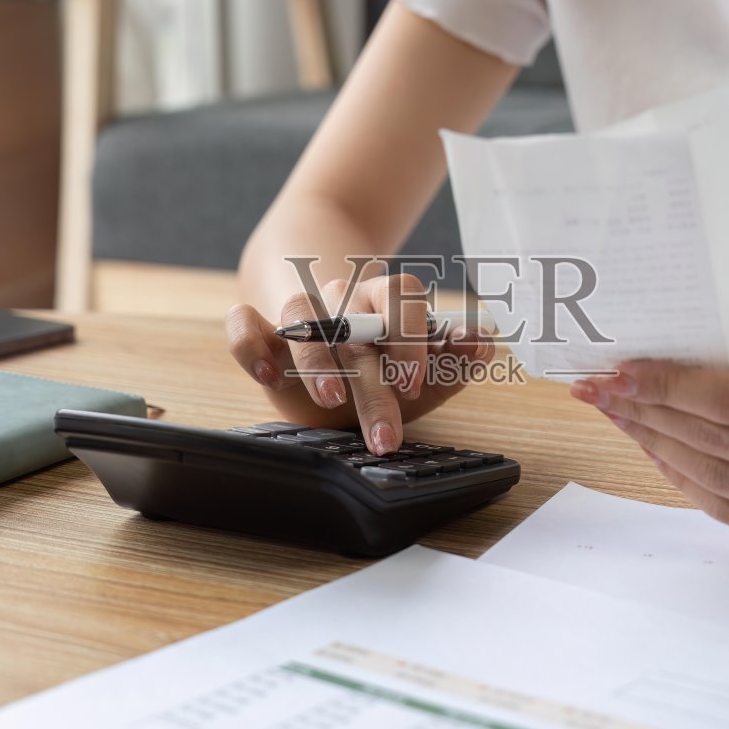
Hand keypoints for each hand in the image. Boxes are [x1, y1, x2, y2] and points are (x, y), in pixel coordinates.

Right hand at [226, 273, 490, 454]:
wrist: (328, 347)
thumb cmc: (381, 365)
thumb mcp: (422, 370)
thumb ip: (454, 361)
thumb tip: (484, 342)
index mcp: (385, 301)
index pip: (402, 295)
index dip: (410, 335)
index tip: (415, 384)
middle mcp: (342, 301)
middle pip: (356, 323)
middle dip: (373, 384)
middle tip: (386, 433)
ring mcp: (300, 314)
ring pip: (301, 312)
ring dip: (316, 357)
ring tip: (332, 397)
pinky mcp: (260, 331)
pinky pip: (243, 322)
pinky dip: (250, 342)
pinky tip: (267, 374)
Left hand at [570, 354, 728, 556]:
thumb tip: (653, 369)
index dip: (670, 387)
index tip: (620, 370)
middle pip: (717, 443)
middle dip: (649, 412)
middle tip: (602, 390)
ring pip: (714, 479)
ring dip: (655, 444)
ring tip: (619, 415)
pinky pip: (725, 510)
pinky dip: (681, 477)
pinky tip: (654, 447)